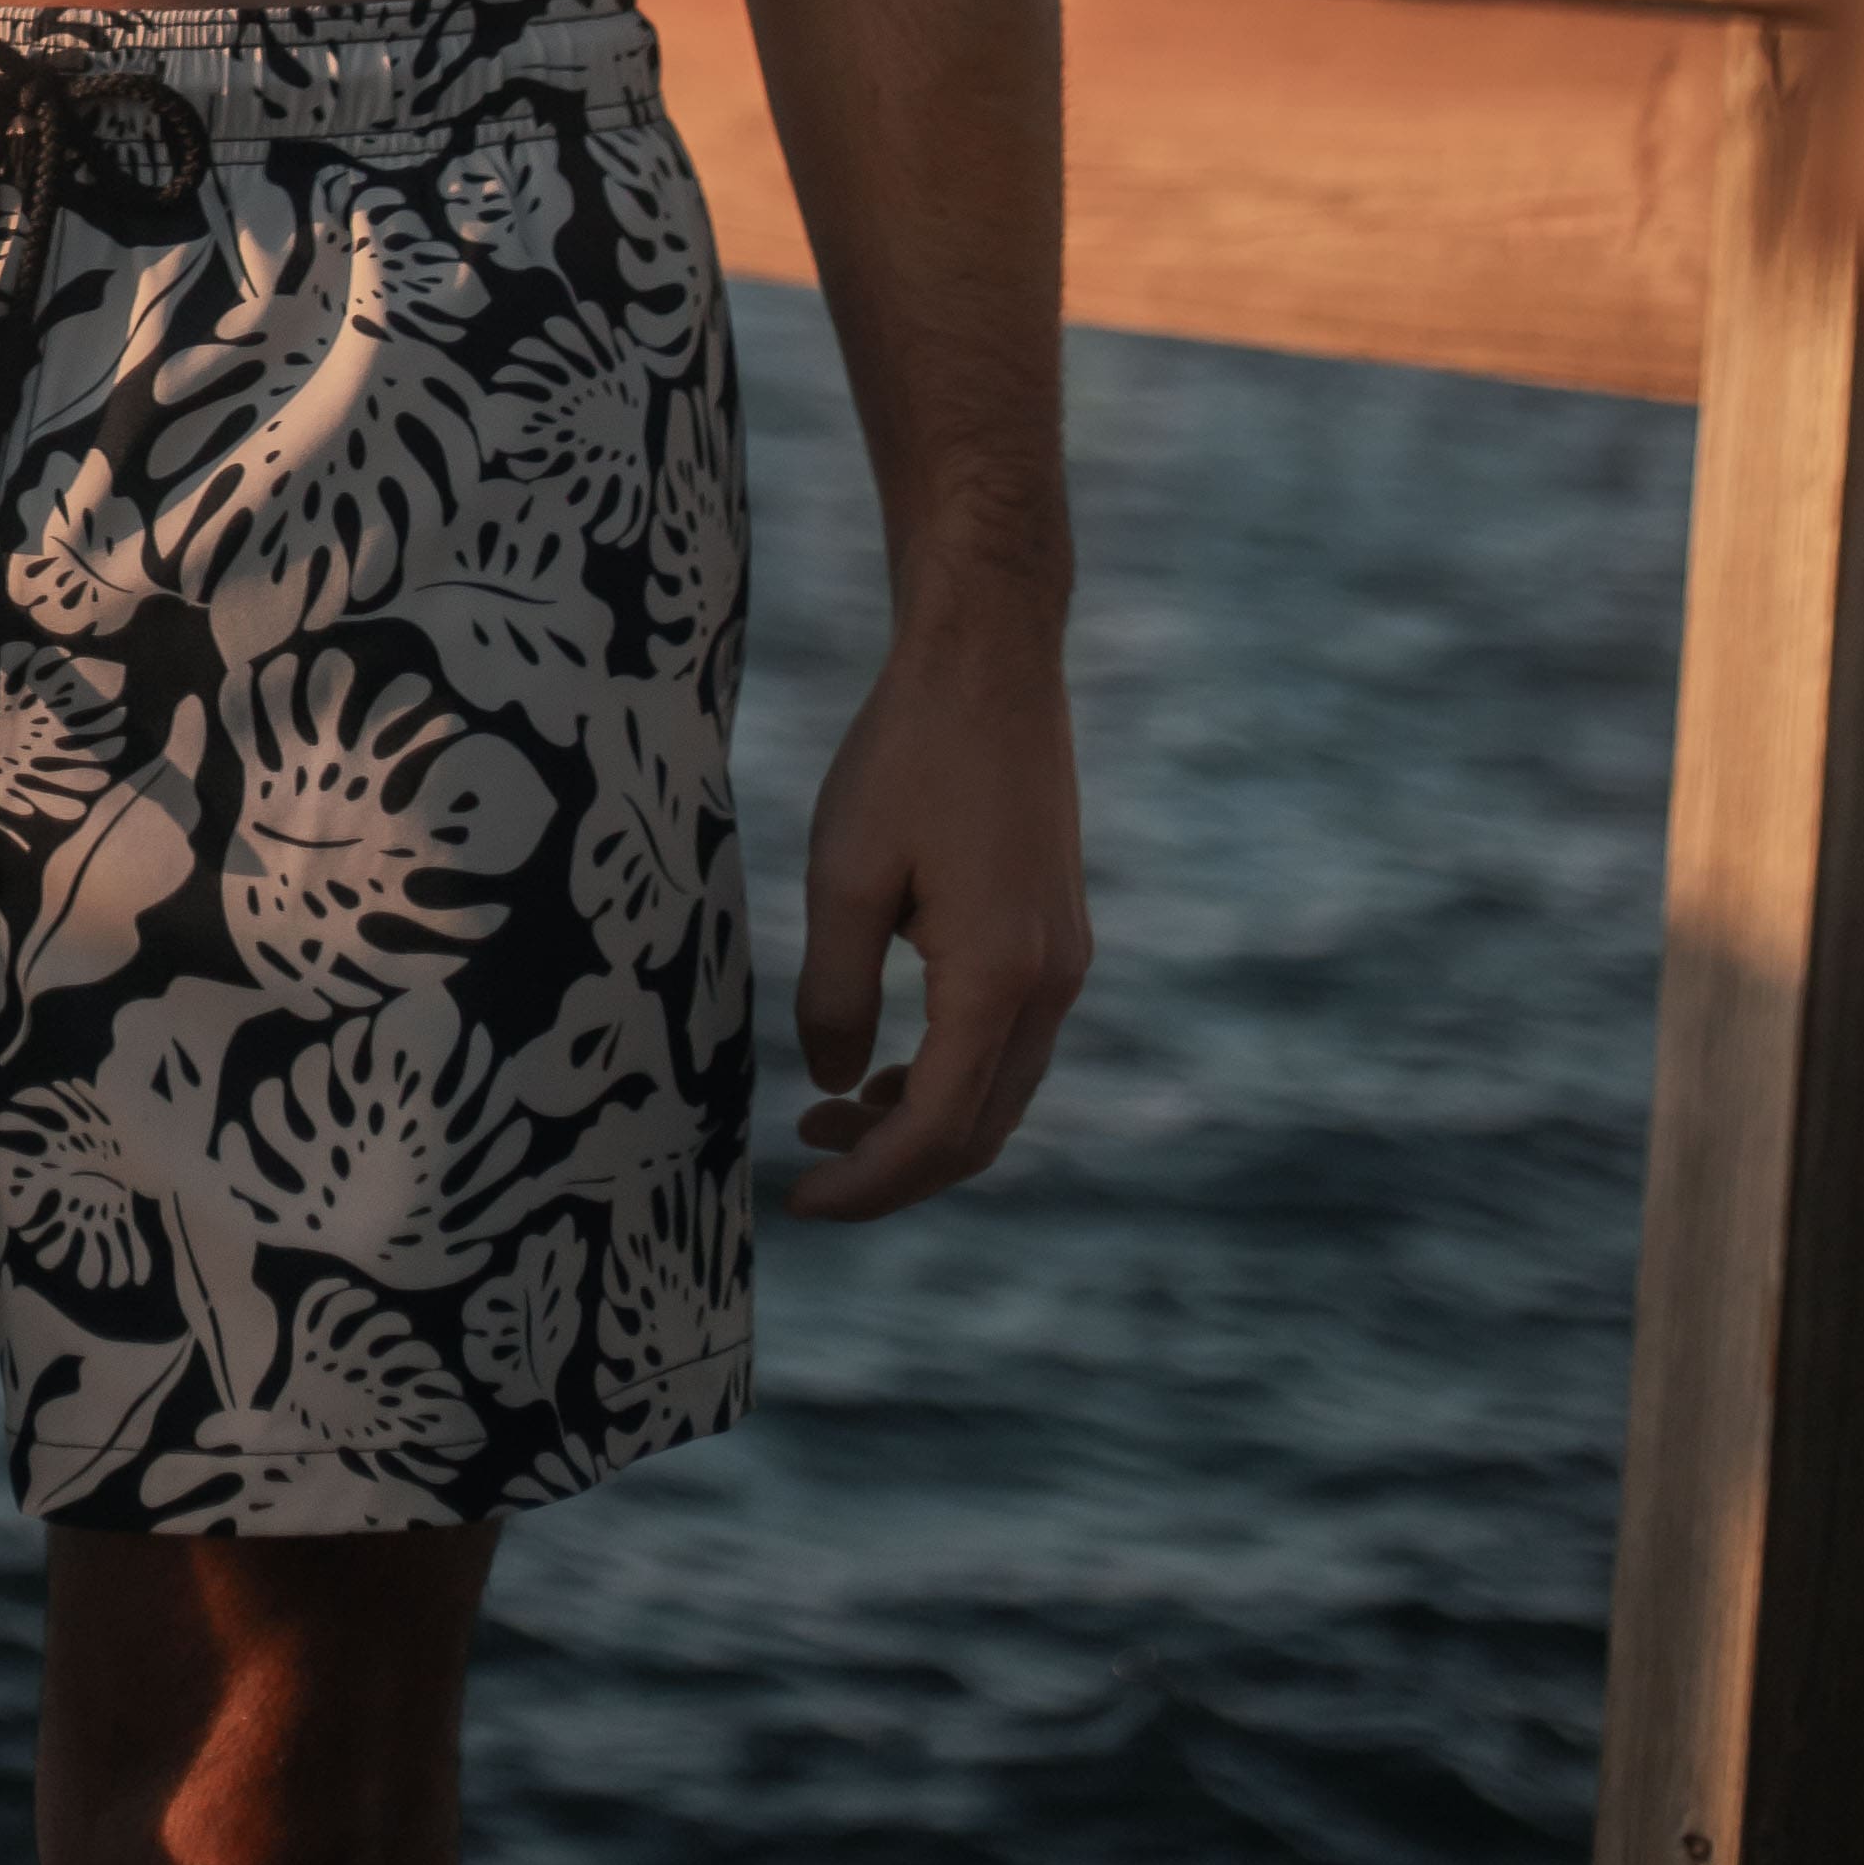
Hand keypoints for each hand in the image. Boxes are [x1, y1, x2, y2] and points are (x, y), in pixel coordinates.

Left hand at [788, 600, 1088, 1219]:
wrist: (988, 661)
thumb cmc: (906, 754)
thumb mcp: (843, 873)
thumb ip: (837, 993)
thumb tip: (837, 1081)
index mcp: (999, 977)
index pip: (939, 1129)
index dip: (870, 1183)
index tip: (800, 1203)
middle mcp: (1050, 984)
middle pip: (981, 1131)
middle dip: (896, 1170)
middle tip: (808, 1174)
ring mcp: (1064, 961)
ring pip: (999, 1092)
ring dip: (923, 1125)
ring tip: (830, 1117)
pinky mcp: (1057, 934)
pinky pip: (1007, 1043)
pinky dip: (950, 1076)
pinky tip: (887, 1063)